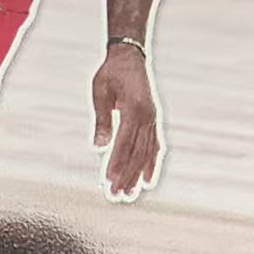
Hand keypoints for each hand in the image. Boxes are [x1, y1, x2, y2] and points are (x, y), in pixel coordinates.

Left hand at [91, 45, 160, 199]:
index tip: (109, 182)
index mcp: (134, 109)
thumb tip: (98, 147)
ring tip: (129, 195)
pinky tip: (147, 182)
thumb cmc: (111, 73)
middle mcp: (148, 117)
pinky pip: (155, 147)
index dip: (117, 164)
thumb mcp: (100, 91)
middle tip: (115, 196)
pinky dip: (152, 165)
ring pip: (147, 153)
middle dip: (126, 176)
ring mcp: (154, 120)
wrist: (130, 57)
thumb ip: (101, 119)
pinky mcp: (154, 121)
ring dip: (137, 175)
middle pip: (137, 153)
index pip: (124, 143)